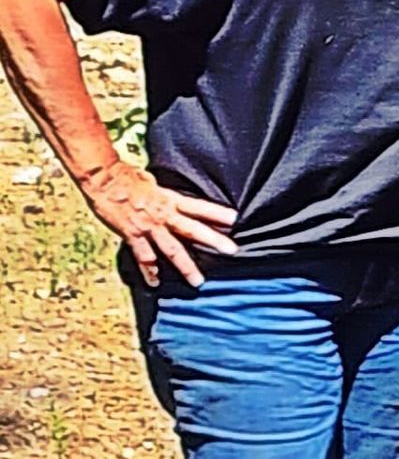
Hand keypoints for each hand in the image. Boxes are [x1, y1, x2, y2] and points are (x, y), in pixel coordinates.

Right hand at [78, 158, 236, 286]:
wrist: (103, 178)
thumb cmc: (125, 175)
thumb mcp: (152, 181)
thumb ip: (162, 194)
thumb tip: (167, 196)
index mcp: (170, 199)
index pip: (199, 207)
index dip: (217, 212)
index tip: (235, 219)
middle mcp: (164, 215)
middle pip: (193, 229)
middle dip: (213, 240)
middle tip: (232, 250)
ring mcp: (149, 227)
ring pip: (172, 250)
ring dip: (186, 266)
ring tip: (198, 281)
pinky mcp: (132, 235)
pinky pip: (143, 257)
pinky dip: (149, 271)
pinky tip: (155, 282)